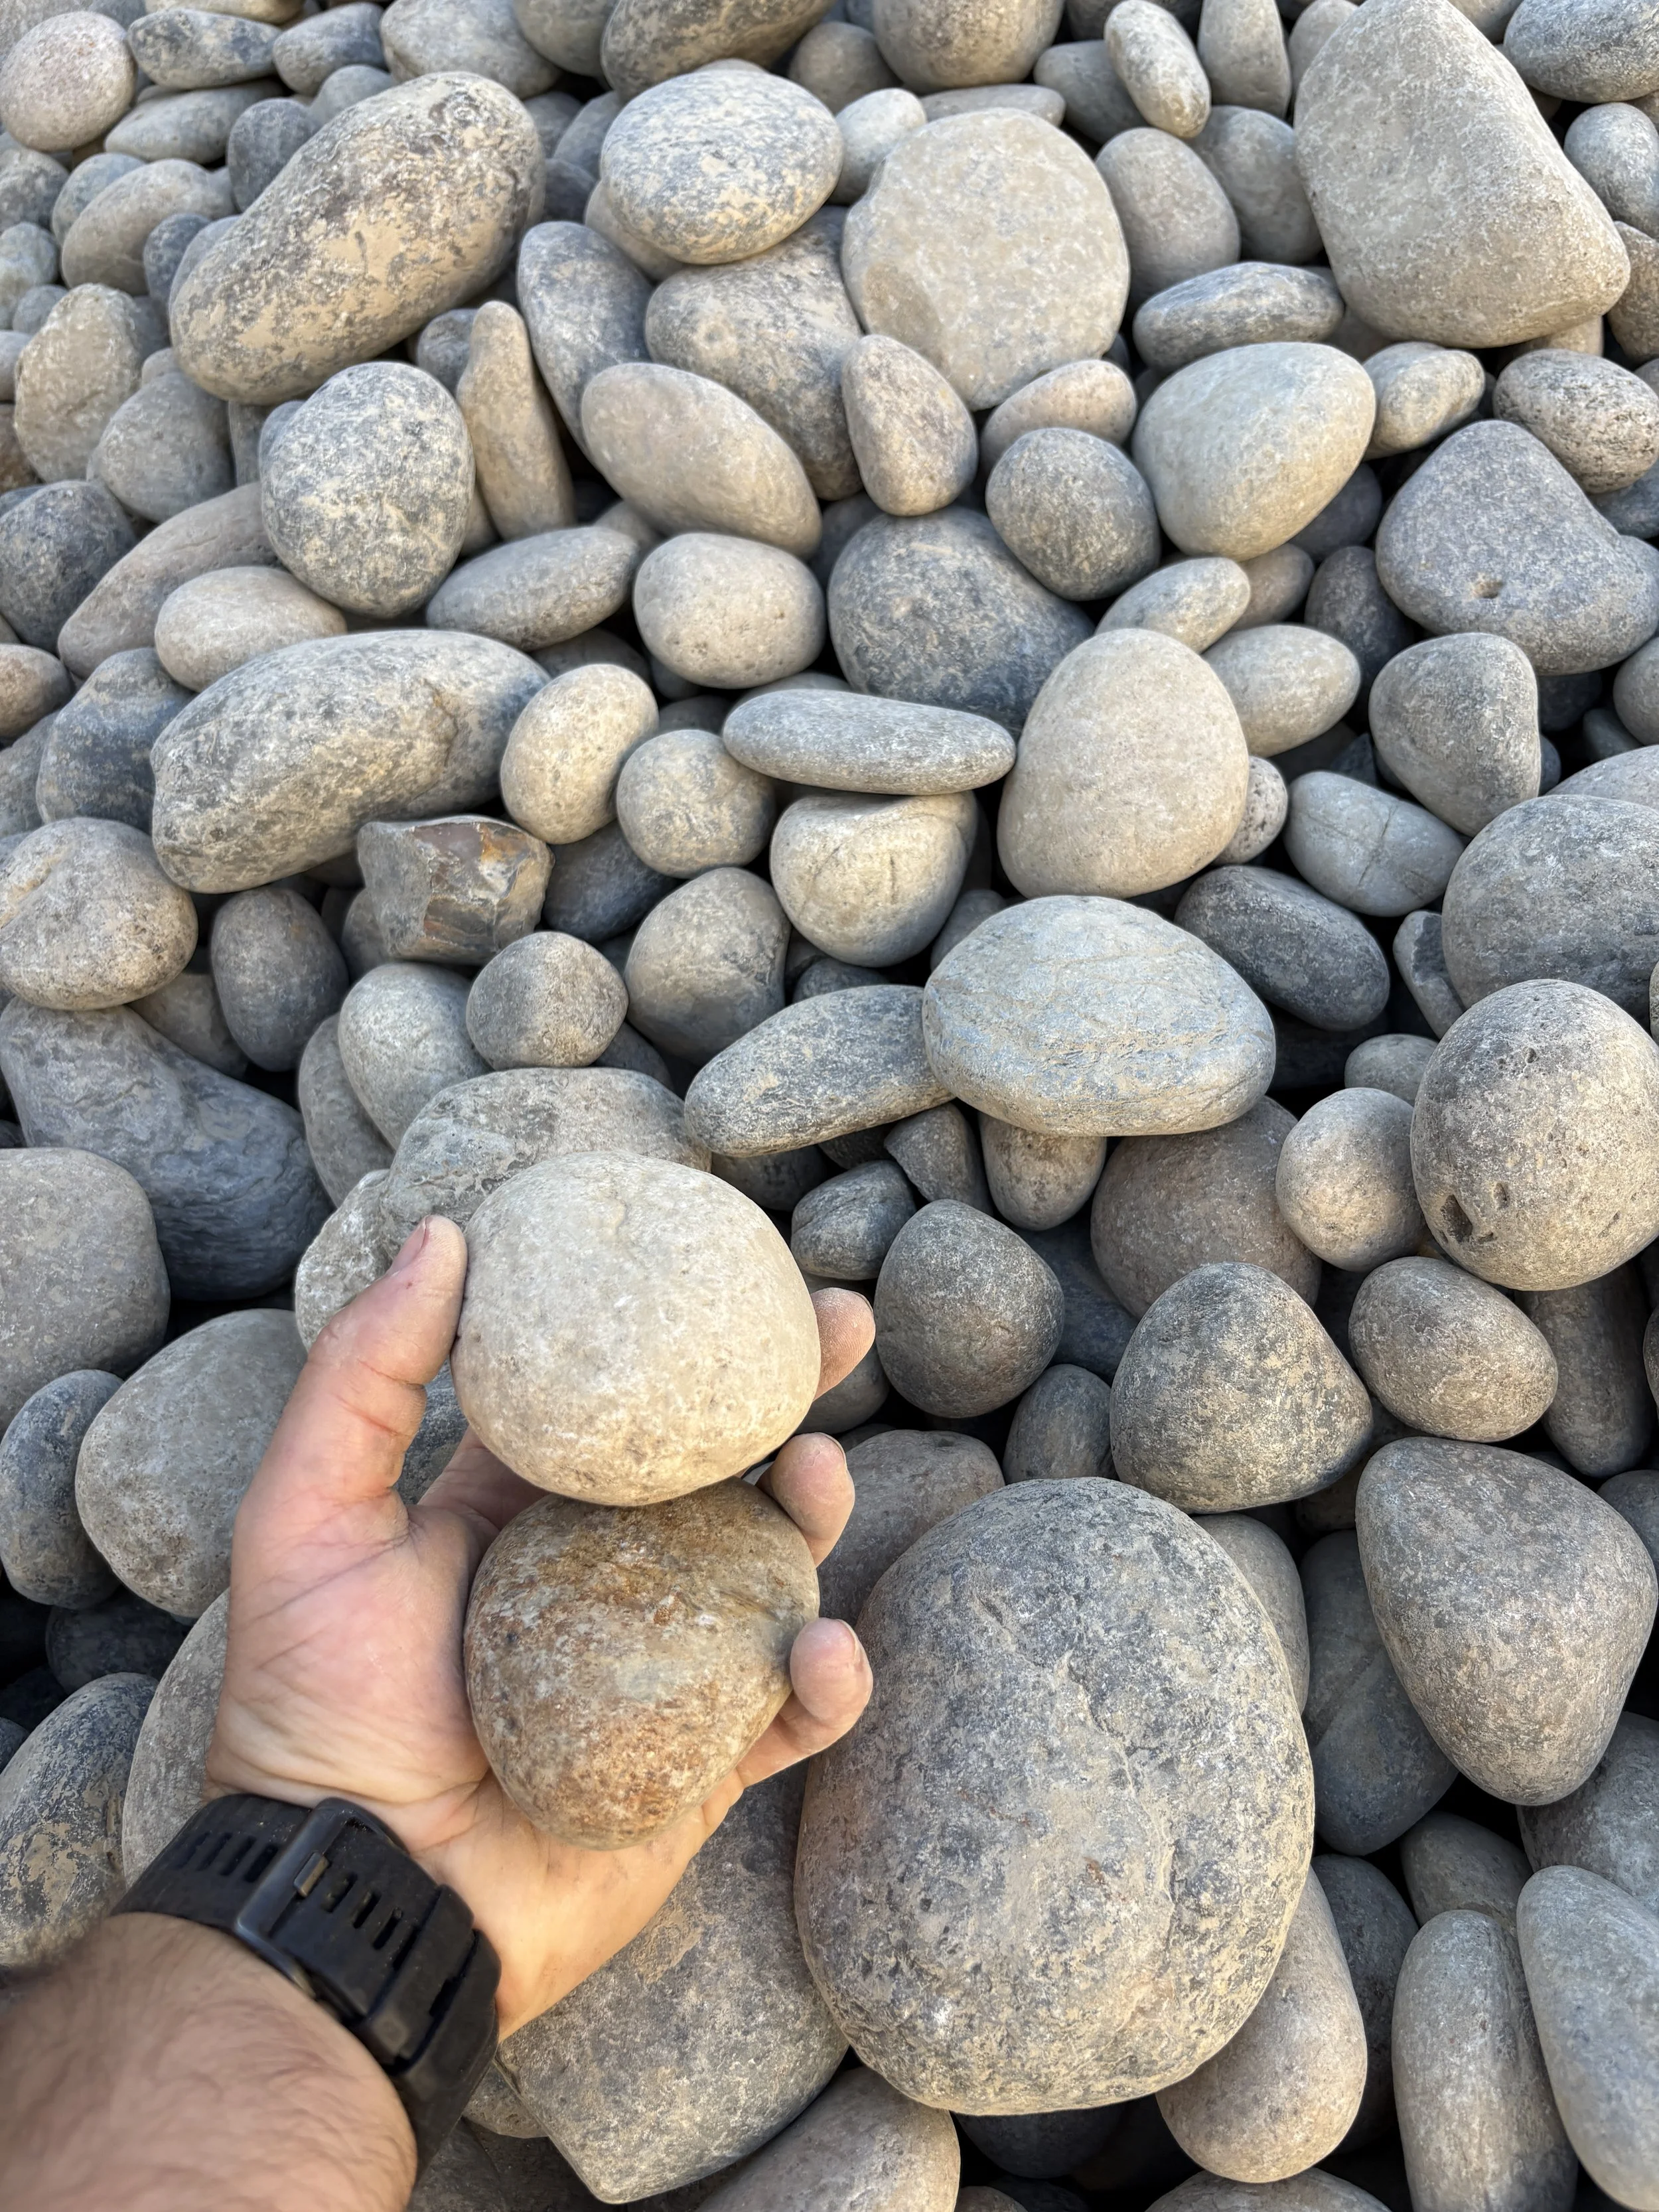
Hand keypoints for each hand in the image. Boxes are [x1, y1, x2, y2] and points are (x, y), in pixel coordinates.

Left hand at [205, 1216, 874, 2036]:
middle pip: (717, 1462)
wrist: (357, 1892)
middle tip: (841, 1325)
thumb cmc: (317, 1707)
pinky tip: (825, 1649)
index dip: (672, 1328)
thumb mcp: (304, 1521)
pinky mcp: (700, 1761)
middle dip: (785, 1389)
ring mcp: (659, 1666)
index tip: (726, 1258)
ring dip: (813, 1511)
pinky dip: (827, 1681)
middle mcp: (601, 1574)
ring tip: (817, 1473)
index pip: (613, 1403)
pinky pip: (788, 1713)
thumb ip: (364, 1379)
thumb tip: (444, 1235)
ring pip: (772, 1568)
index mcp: (519, 1511)